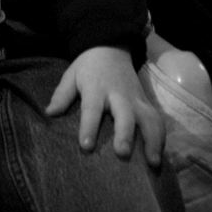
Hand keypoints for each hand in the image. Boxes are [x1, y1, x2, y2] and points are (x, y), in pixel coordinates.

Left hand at [45, 46, 163, 166]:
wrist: (111, 48)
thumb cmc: (88, 67)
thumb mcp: (71, 75)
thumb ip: (61, 95)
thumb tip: (50, 114)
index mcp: (96, 88)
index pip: (92, 109)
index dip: (89, 127)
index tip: (86, 146)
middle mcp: (119, 95)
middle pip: (125, 115)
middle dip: (125, 134)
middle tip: (123, 153)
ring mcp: (136, 99)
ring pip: (149, 119)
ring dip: (153, 140)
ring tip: (153, 163)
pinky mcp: (147, 103)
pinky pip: (158, 120)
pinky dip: (161, 138)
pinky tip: (159, 157)